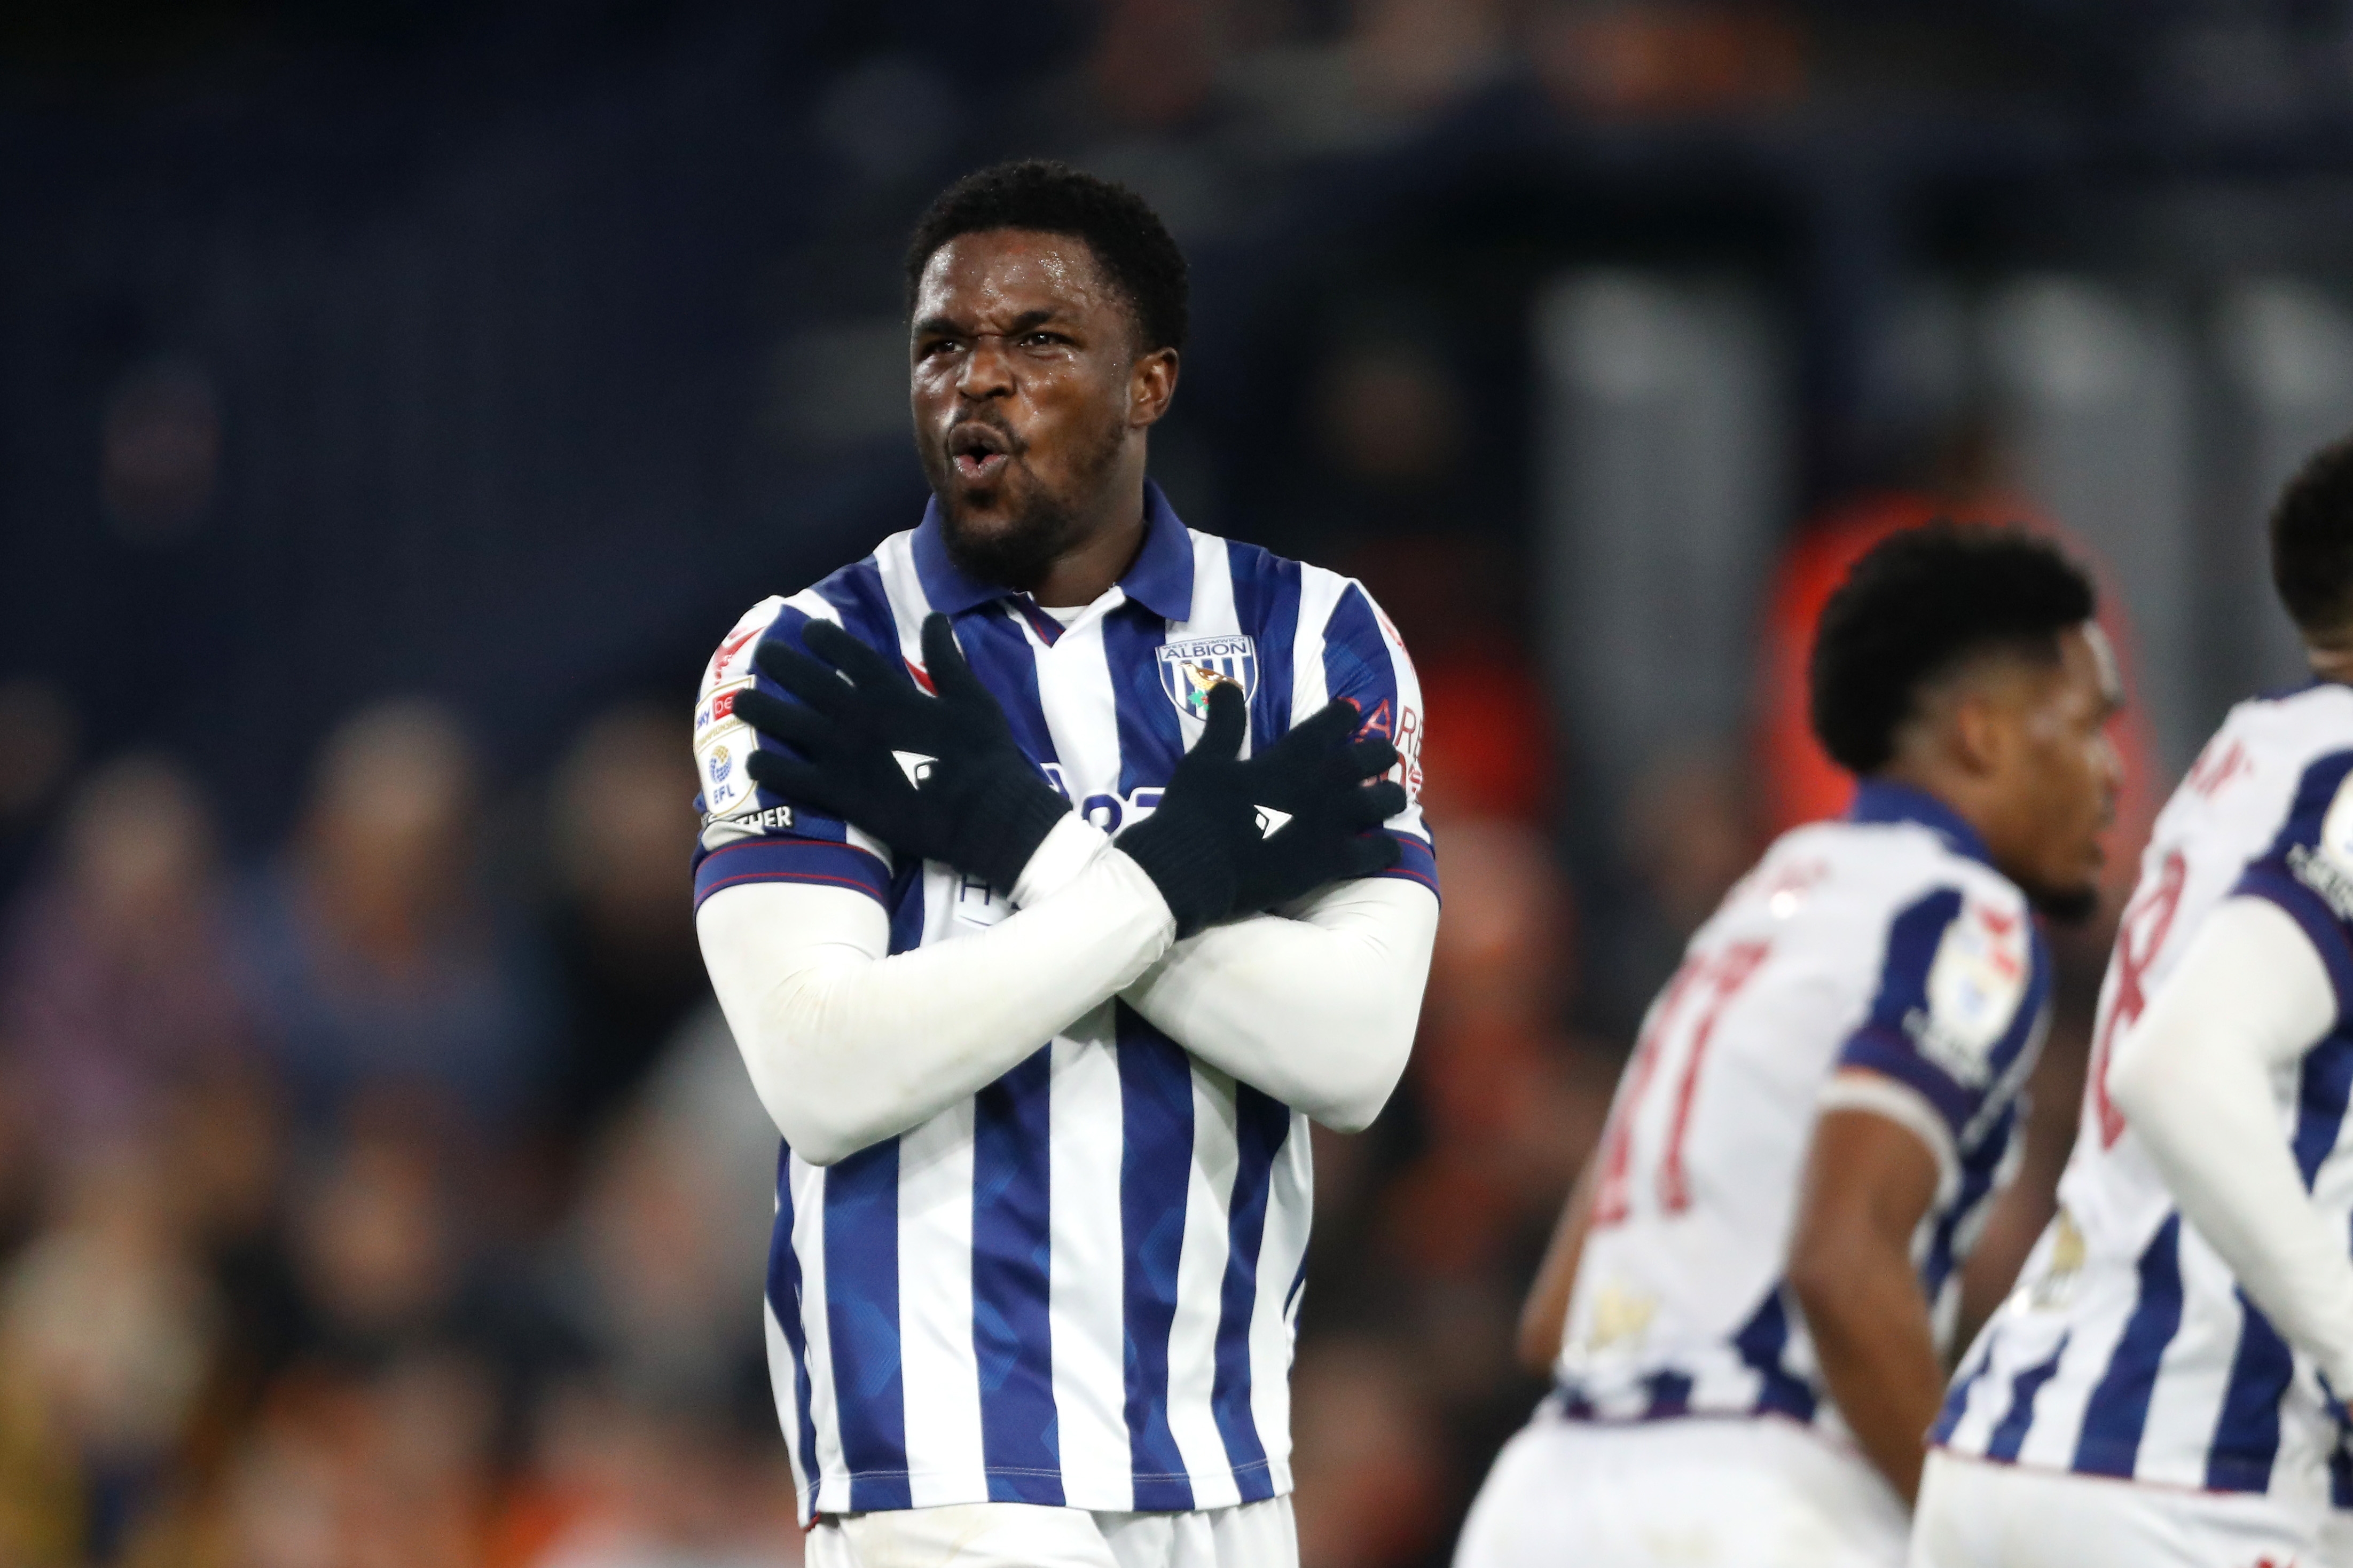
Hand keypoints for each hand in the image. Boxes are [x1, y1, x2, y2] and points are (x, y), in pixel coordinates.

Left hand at [733, 613, 1069, 893]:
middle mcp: (859, 716)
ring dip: (762, 709)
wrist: (984, 814)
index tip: (807, 631)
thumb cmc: (985, 755)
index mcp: (893, 691)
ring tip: (741, 701)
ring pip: (789, 723)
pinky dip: (770, 766)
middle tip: (764, 655)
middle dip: (781, 663)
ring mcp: (845, 754)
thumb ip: (947, 659)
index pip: (847, 653)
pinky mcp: (840, 793)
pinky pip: (792, 776)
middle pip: (808, 681)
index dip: (824, 637)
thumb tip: (935, 619)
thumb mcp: (974, 697)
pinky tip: (753, 759)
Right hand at [1114, 683, 1404, 937]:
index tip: (1351, 712)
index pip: (1331, 722)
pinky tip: (1386, 847)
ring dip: (1390, 798)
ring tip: (1391, 799)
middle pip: (1369, 758)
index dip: (1344, 715)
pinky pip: (1377, 852)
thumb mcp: (1205, 759)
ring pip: (1383, 802)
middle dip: (1379, 754)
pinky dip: (1385, 849)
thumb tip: (1225, 685)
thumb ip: (1224, 724)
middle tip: (1381, 755)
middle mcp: (1321, 783)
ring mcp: (1331, 822)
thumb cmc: (1197, 812)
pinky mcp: (1333, 861)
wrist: (1196, 867)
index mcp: (1291, 756)